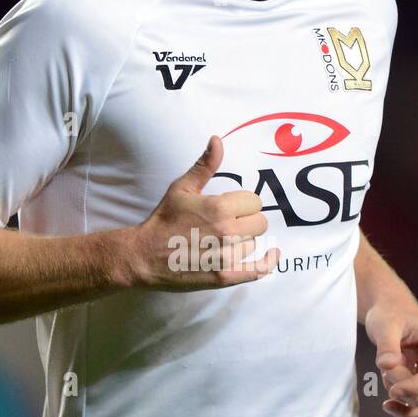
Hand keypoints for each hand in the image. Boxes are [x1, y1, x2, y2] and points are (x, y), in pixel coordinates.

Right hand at [128, 135, 279, 289]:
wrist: (144, 256)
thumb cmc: (163, 220)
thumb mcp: (182, 189)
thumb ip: (204, 166)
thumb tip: (217, 140)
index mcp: (219, 208)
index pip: (254, 202)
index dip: (244, 203)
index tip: (231, 207)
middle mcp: (227, 232)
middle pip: (260, 222)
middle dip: (248, 220)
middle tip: (229, 223)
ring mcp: (226, 256)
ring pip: (254, 243)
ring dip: (244, 240)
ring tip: (222, 240)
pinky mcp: (224, 276)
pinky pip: (258, 270)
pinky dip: (268, 262)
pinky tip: (273, 254)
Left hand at [364, 304, 417, 416]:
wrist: (392, 314)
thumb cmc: (391, 316)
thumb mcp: (384, 325)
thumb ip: (386, 346)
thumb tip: (387, 365)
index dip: (414, 386)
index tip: (392, 391)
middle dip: (400, 386)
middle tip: (383, 366)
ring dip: (398, 394)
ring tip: (385, 372)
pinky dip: (402, 408)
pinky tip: (388, 404)